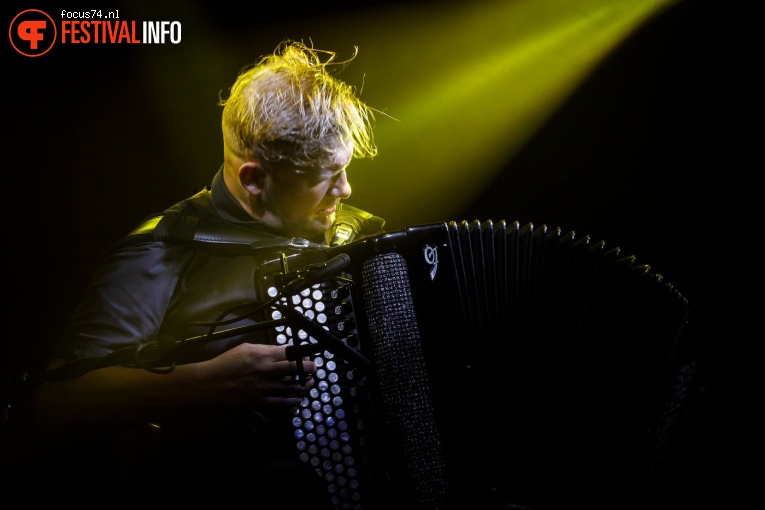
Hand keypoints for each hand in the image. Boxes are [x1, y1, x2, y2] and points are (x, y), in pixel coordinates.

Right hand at [196, 343, 314, 408]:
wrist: (210, 384)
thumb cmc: (226, 363)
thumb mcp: (246, 348)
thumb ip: (265, 349)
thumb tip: (280, 351)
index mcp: (263, 355)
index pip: (290, 353)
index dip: (302, 354)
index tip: (307, 356)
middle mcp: (267, 371)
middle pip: (295, 369)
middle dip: (309, 369)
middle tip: (314, 369)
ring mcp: (264, 388)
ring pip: (292, 388)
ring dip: (304, 386)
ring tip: (309, 383)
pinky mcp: (260, 402)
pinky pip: (282, 403)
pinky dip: (293, 401)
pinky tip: (299, 399)